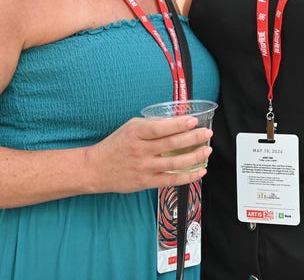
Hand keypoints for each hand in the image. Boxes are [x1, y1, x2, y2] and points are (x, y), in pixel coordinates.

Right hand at [86, 116, 212, 192]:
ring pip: (174, 164)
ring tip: (207, 151)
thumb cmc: (116, 144)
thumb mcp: (130, 127)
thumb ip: (152, 125)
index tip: (194, 120)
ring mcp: (144, 167)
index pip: (161, 128)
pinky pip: (171, 180)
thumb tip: (176, 122)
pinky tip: (200, 171)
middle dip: (193, 138)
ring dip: (194, 157)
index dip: (179, 125)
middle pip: (171, 145)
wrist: (96, 168)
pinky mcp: (146, 182)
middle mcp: (140, 150)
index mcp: (136, 133)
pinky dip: (187, 177)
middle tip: (207, 133)